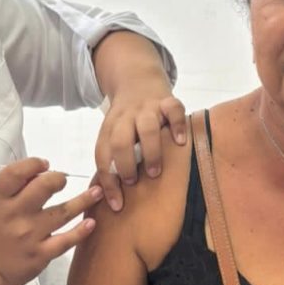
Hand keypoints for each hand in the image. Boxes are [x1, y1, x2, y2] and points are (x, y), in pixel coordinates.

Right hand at [0, 158, 102, 284]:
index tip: (44, 164)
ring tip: (97, 192)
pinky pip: (66, 240)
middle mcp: (14, 216)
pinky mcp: (41, 254)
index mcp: (0, 201)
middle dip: (58, 178)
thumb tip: (42, 170)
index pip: (14, 173)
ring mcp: (29, 236)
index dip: (33, 163)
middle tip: (63, 180)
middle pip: (42, 187)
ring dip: (83, 200)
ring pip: (62, 212)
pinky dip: (81, 231)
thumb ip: (15, 186)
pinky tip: (91, 223)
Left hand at [94, 91, 185, 210]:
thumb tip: (112, 199)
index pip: (103, 156)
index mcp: (109, 128)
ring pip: (146, 127)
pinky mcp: (166, 100)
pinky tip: (181, 142)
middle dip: (124, 165)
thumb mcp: (113, 133)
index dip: (108, 183)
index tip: (117, 206)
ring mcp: (146, 108)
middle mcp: (125, 118)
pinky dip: (178, 125)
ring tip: (155, 172)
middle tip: (133, 183)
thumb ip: (113, 158)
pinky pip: (173, 109)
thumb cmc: (127, 118)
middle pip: (119, 141)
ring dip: (150, 152)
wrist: (137, 78)